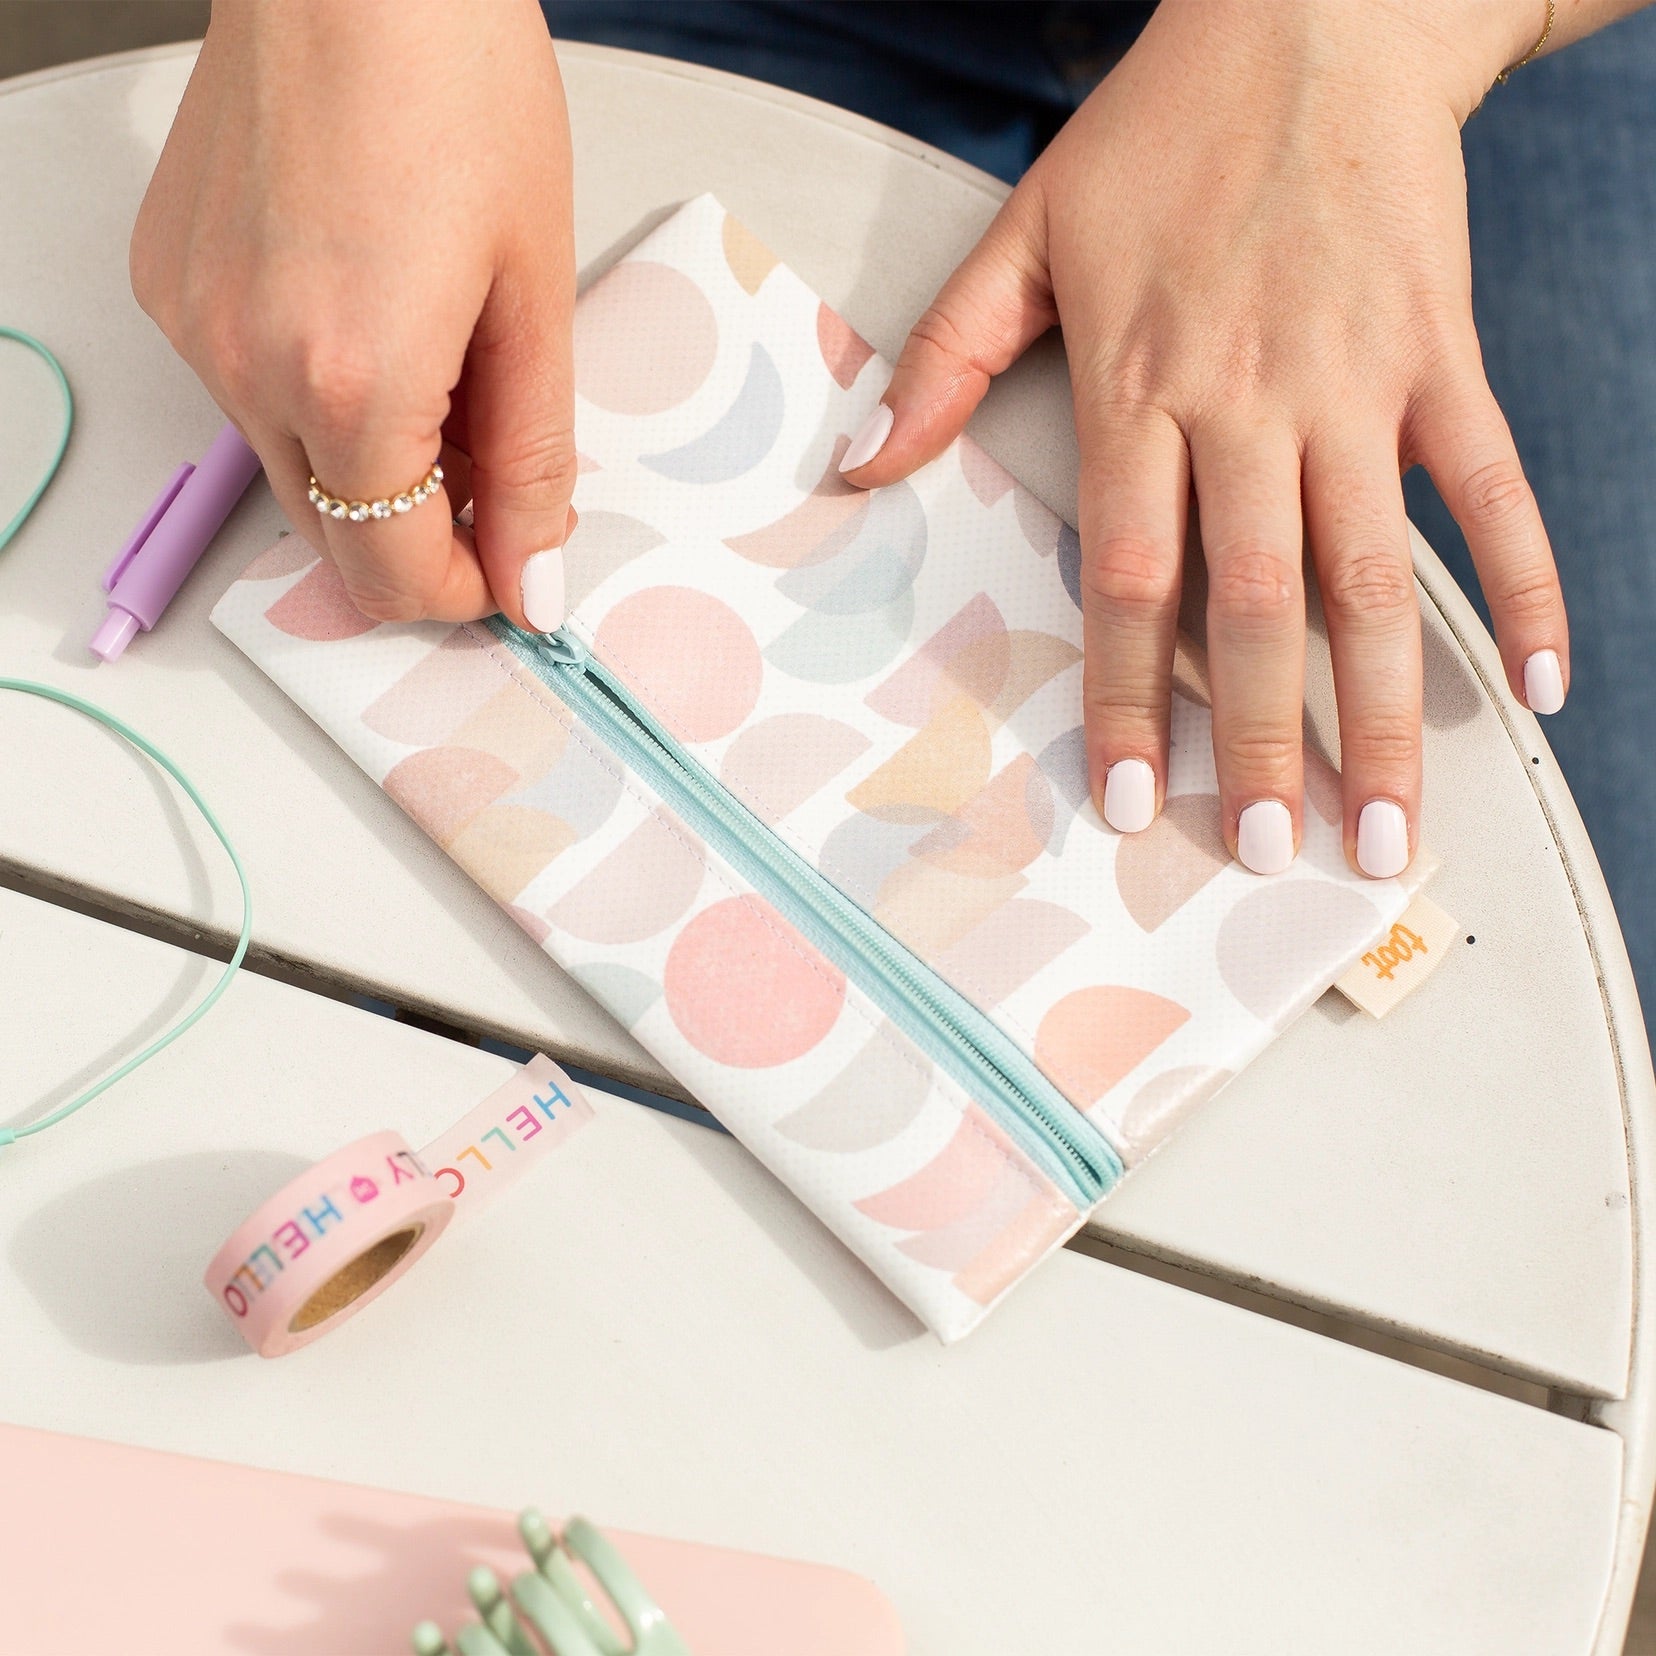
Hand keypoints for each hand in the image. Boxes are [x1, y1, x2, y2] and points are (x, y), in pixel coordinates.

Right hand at [131, 0, 574, 631]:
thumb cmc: (459, 91)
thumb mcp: (534, 298)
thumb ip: (531, 462)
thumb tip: (530, 579)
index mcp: (351, 383)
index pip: (391, 575)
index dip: (461, 594)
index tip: (509, 570)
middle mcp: (246, 369)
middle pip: (333, 540)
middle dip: (420, 539)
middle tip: (492, 475)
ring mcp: (195, 327)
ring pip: (292, 472)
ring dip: (372, 468)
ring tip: (441, 370)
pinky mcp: (170, 286)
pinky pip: (249, 395)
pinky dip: (316, 399)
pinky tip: (369, 321)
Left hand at [839, 0, 1567, 877]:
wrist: (1319, 9)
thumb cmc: (1160, 132)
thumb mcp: (1026, 229)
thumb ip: (942, 359)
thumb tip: (859, 470)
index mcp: (1139, 385)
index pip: (1130, 577)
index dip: (1132, 698)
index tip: (1139, 804)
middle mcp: (1250, 400)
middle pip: (1254, 603)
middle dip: (1261, 740)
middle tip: (1274, 856)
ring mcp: (1357, 382)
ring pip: (1375, 574)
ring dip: (1386, 711)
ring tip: (1392, 830)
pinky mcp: (1440, 354)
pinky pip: (1490, 484)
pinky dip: (1522, 581)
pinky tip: (1535, 685)